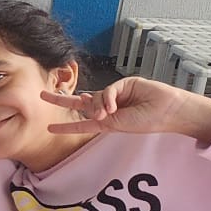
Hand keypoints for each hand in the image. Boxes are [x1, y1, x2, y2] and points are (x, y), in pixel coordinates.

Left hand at [42, 78, 210, 142]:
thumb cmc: (146, 121)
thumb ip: (100, 116)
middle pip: (80, 101)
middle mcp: (109, 106)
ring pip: (95, 97)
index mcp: (107, 119)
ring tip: (109, 114)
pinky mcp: (124, 83)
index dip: (67, 123)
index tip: (50, 127)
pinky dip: (108, 99)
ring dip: (98, 106)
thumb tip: (86, 104)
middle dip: (61, 98)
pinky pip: (107, 90)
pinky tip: (114, 107)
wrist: (168, 111)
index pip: (83, 120)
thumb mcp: (118, 125)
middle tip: (42, 94)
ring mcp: (116, 94)